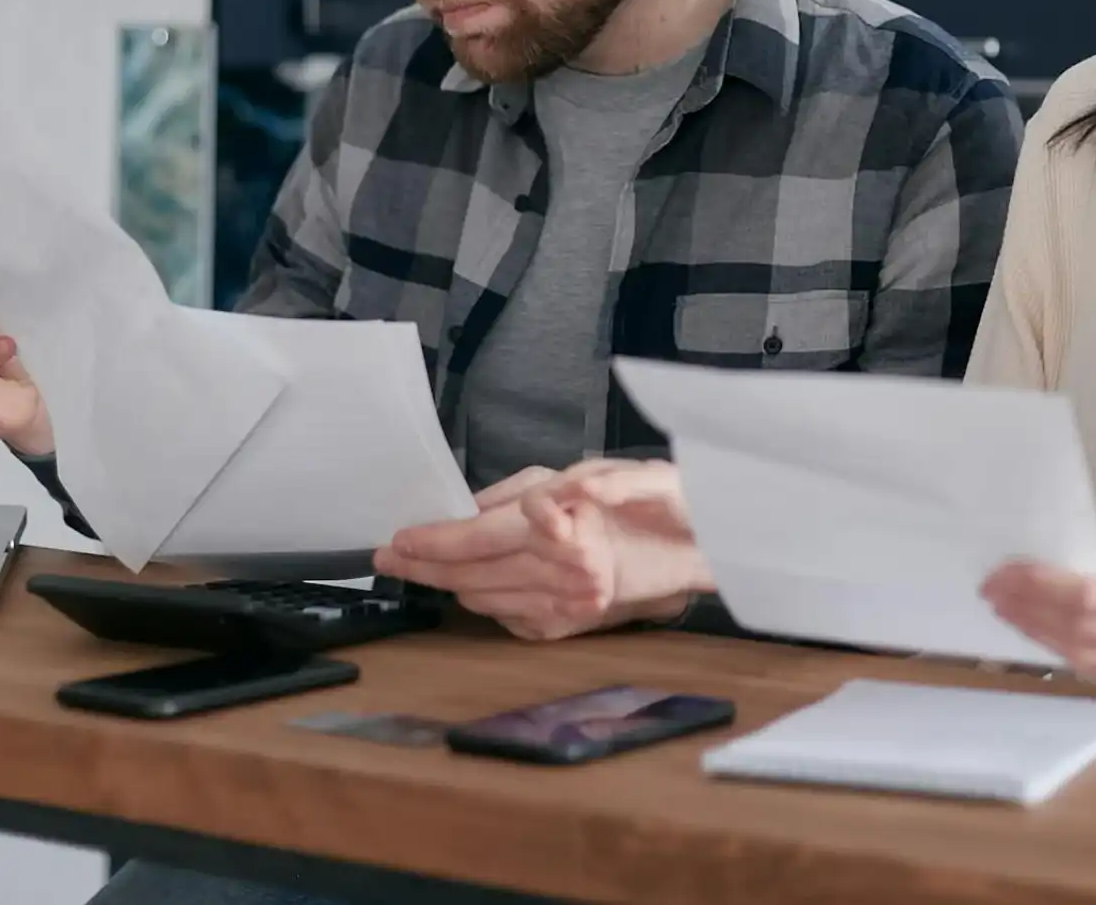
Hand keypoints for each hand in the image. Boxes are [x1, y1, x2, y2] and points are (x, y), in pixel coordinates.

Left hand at [372, 459, 713, 641]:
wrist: (707, 546)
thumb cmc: (652, 499)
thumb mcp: (590, 471)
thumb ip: (529, 492)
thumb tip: (474, 506)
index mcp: (566, 529)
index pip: (477, 537)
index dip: (432, 540)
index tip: (398, 540)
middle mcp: (565, 574)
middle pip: (471, 573)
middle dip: (425, 564)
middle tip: (388, 556)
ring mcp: (569, 605)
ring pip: (485, 598)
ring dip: (450, 582)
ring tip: (422, 566)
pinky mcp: (572, 624)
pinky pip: (510, 617)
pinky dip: (486, 599)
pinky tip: (471, 586)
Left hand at [982, 531, 1095, 703]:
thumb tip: (1067, 574)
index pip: (1091, 597)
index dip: (1042, 586)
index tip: (1006, 571)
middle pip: (1082, 631)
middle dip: (1030, 609)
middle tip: (993, 589)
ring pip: (1089, 659)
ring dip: (1041, 635)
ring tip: (1008, 611)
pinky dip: (1070, 656)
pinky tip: (1043, 636)